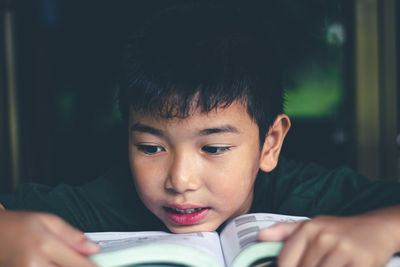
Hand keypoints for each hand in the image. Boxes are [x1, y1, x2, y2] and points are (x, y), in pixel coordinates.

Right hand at [0, 210, 98, 266]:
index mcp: (45, 246)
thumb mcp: (48, 221)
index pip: (79, 264)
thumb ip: (72, 235)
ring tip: (60, 259)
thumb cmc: (17, 225)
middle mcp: (34, 265)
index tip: (102, 266)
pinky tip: (54, 264)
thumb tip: (93, 248)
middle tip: (80, 260)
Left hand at [258, 210, 399, 266]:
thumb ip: (285, 232)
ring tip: (325, 264)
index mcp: (308, 229)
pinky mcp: (360, 261)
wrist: (376, 228)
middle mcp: (323, 237)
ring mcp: (342, 249)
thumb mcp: (311, 225)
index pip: (286, 261)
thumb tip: (261, 235)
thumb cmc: (338, 230)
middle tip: (315, 264)